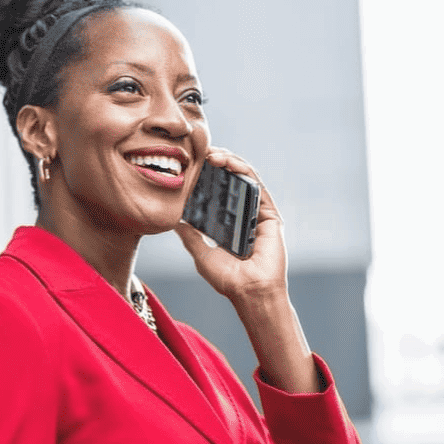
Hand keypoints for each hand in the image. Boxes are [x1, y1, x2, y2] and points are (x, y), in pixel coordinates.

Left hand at [174, 147, 286, 303]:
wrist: (249, 291)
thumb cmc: (227, 278)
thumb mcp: (200, 252)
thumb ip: (189, 234)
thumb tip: (173, 219)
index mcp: (229, 225)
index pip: (218, 194)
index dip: (206, 178)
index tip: (190, 165)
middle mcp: (245, 216)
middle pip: (232, 183)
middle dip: (217, 165)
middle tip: (200, 153)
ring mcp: (259, 214)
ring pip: (245, 180)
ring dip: (230, 162)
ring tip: (212, 154)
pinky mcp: (271, 214)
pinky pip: (257, 186)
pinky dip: (244, 171)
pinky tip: (230, 163)